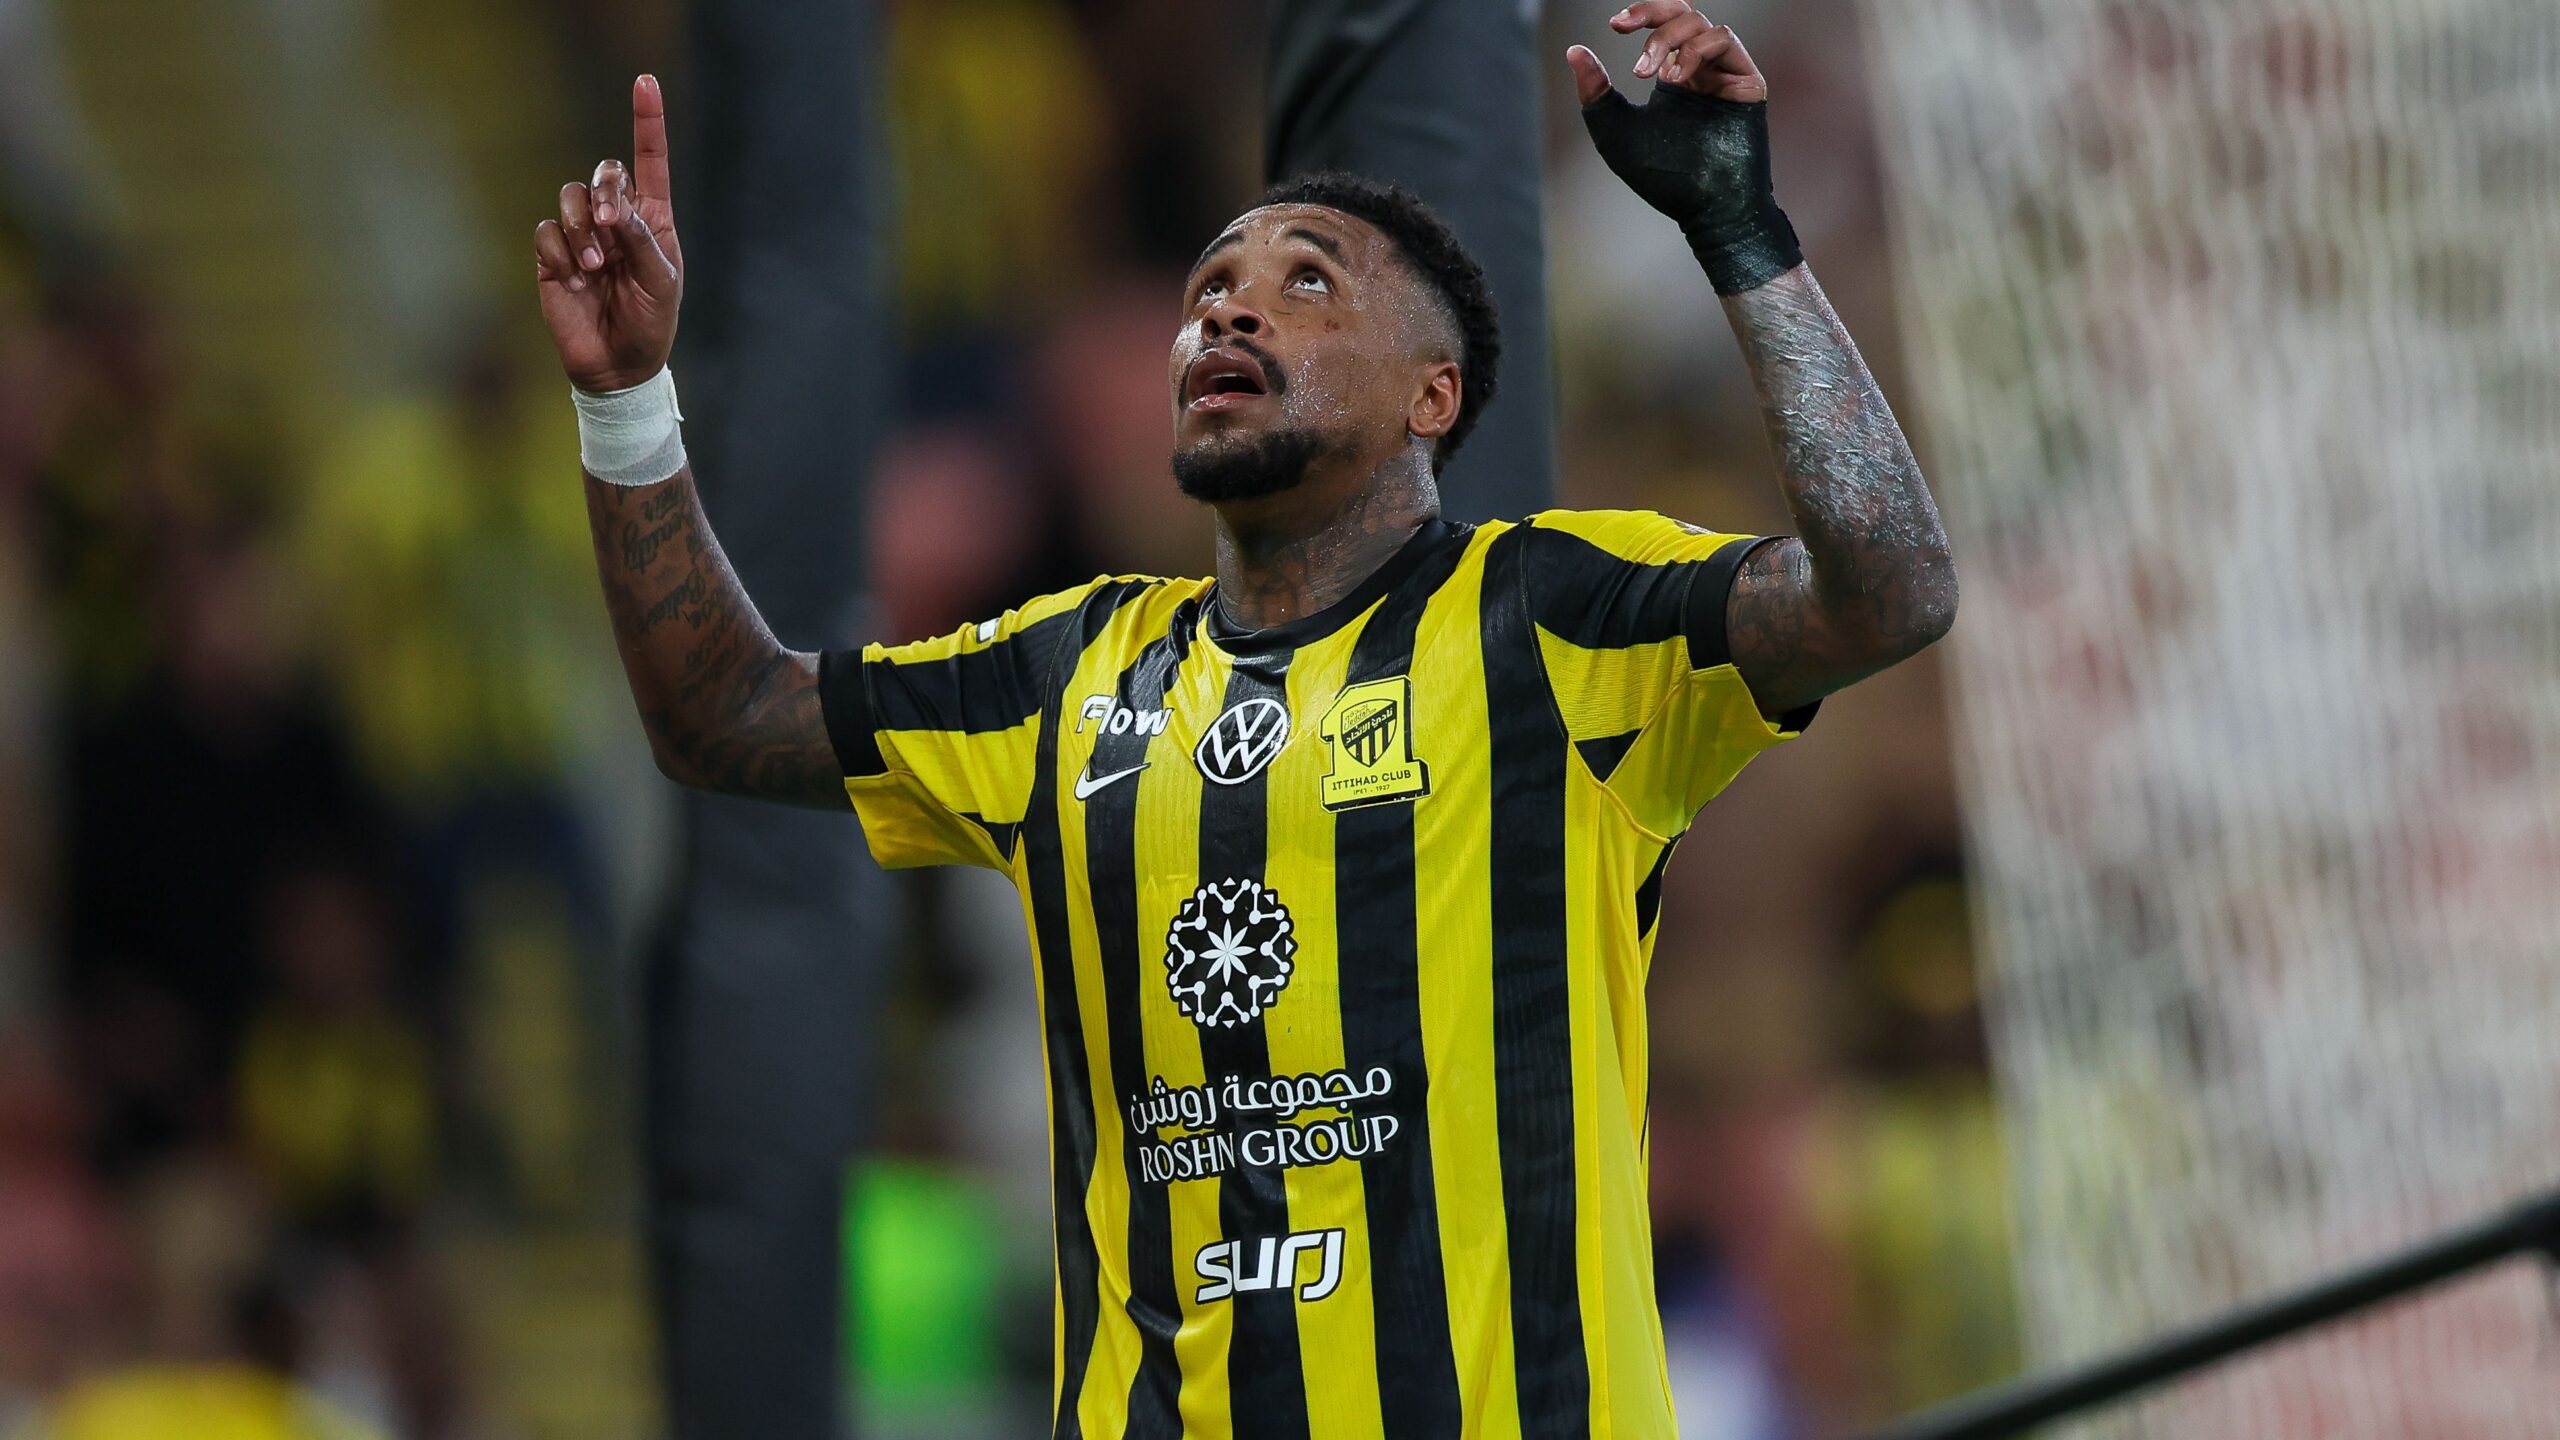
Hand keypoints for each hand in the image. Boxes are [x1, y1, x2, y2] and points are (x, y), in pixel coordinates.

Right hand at [536, 75, 684, 392]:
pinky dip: (560, 252)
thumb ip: (640, 243)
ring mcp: (583, 236)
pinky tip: (573, 279)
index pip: (649, 161)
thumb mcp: (661, 284)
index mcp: (652, 220)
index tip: (645, 81)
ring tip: (593, 267)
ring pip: (570, 198)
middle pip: (604, 173)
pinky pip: (546, 232)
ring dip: (582, 228)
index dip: (647, 121)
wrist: (617, 366)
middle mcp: (617, 220)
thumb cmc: (651, 325)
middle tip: (612, 229)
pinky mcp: (553, 255)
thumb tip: (614, 213)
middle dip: (606, 193)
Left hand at [1565, 3, 1799, 295]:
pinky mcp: (1747, 81)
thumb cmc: (1664, 179)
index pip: (1663, 27)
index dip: (1642, 15)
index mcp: (1676, 79)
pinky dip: (1695, 50)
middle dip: (1652, 12)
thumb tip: (1574, 51)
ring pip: (1701, 25)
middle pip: (1684, 13)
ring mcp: (1726, 75)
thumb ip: (1595, 94)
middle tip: (1623, 26)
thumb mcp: (1616, 133)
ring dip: (1667, 40)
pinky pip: (1724, 41)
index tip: (1615, 25)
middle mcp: (1702, 72)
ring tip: (1652, 75)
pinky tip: (1677, 78)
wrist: (1706, 208)